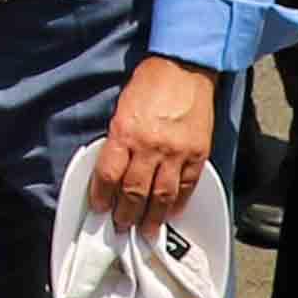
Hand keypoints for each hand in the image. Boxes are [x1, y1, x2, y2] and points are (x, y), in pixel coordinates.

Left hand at [85, 55, 214, 240]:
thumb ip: (118, 139)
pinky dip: (178, 204)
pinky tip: (170, 213)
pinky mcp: (197, 155)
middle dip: (126, 214)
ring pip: (161, 197)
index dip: (102, 197)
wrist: (185, 66)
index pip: (108, 175)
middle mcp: (150, 146)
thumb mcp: (122, 107)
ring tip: (145, 231)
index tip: (100, 208)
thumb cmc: (151, 82)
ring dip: (152, 218)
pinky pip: (186, 187)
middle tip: (121, 226)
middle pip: (134, 192)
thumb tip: (113, 168)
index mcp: (125, 132)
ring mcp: (176, 153)